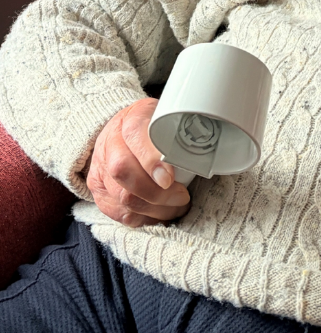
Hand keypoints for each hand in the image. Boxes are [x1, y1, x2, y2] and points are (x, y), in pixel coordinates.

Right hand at [84, 97, 190, 226]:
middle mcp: (110, 144)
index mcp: (130, 119)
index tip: (170, 178)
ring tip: (176, 207)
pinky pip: (119, 213)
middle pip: (125, 173)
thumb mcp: (168, 117)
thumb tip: (207, 146)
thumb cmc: (152, 127)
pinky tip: (160, 213)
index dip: (151, 160)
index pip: (135, 136)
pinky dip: (143, 218)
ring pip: (123, 199)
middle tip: (182, 197)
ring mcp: (100, 170)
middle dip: (158, 193)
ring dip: (155, 209)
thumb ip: (181, 129)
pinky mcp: (98, 192)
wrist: (121, 132)